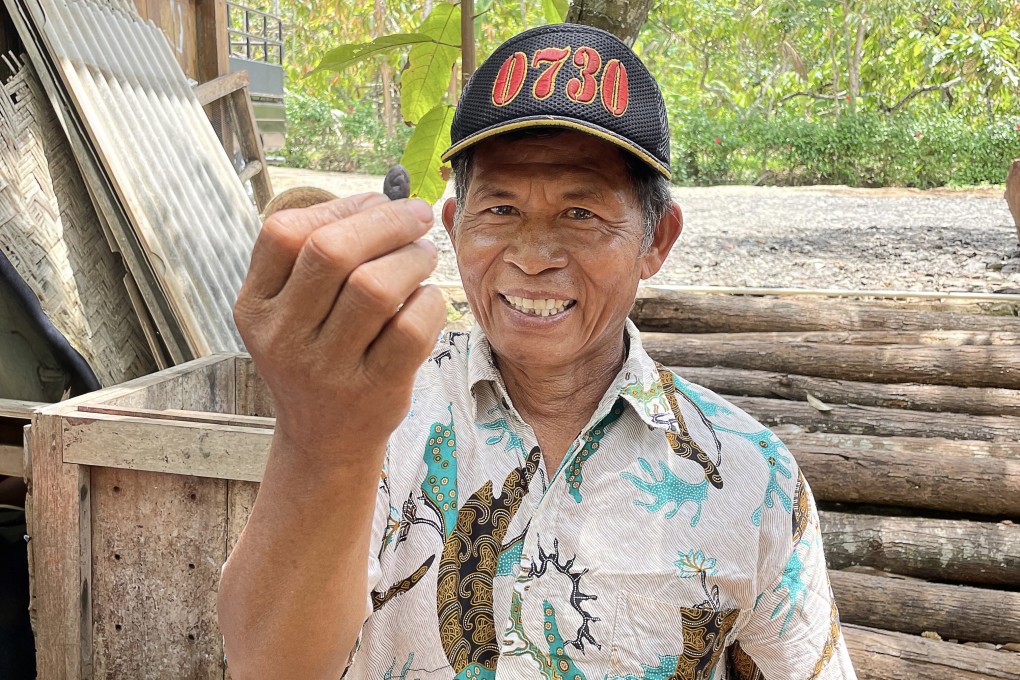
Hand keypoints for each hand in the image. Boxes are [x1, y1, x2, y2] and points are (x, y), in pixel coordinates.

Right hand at [234, 193, 445, 467]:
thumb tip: (385, 199)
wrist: (324, 441)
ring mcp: (326, 369)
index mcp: (255, 307)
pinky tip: (428, 299)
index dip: (340, 206)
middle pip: (331, 252)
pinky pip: (411, 328)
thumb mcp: (293, 312)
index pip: (283, 233)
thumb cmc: (319, 357)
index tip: (377, 202)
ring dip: (412, 257)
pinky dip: (430, 301)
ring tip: (423, 256)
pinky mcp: (372, 390)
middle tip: (418, 218)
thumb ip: (320, 256)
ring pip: (375, 287)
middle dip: (386, 222)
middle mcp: (282, 337)